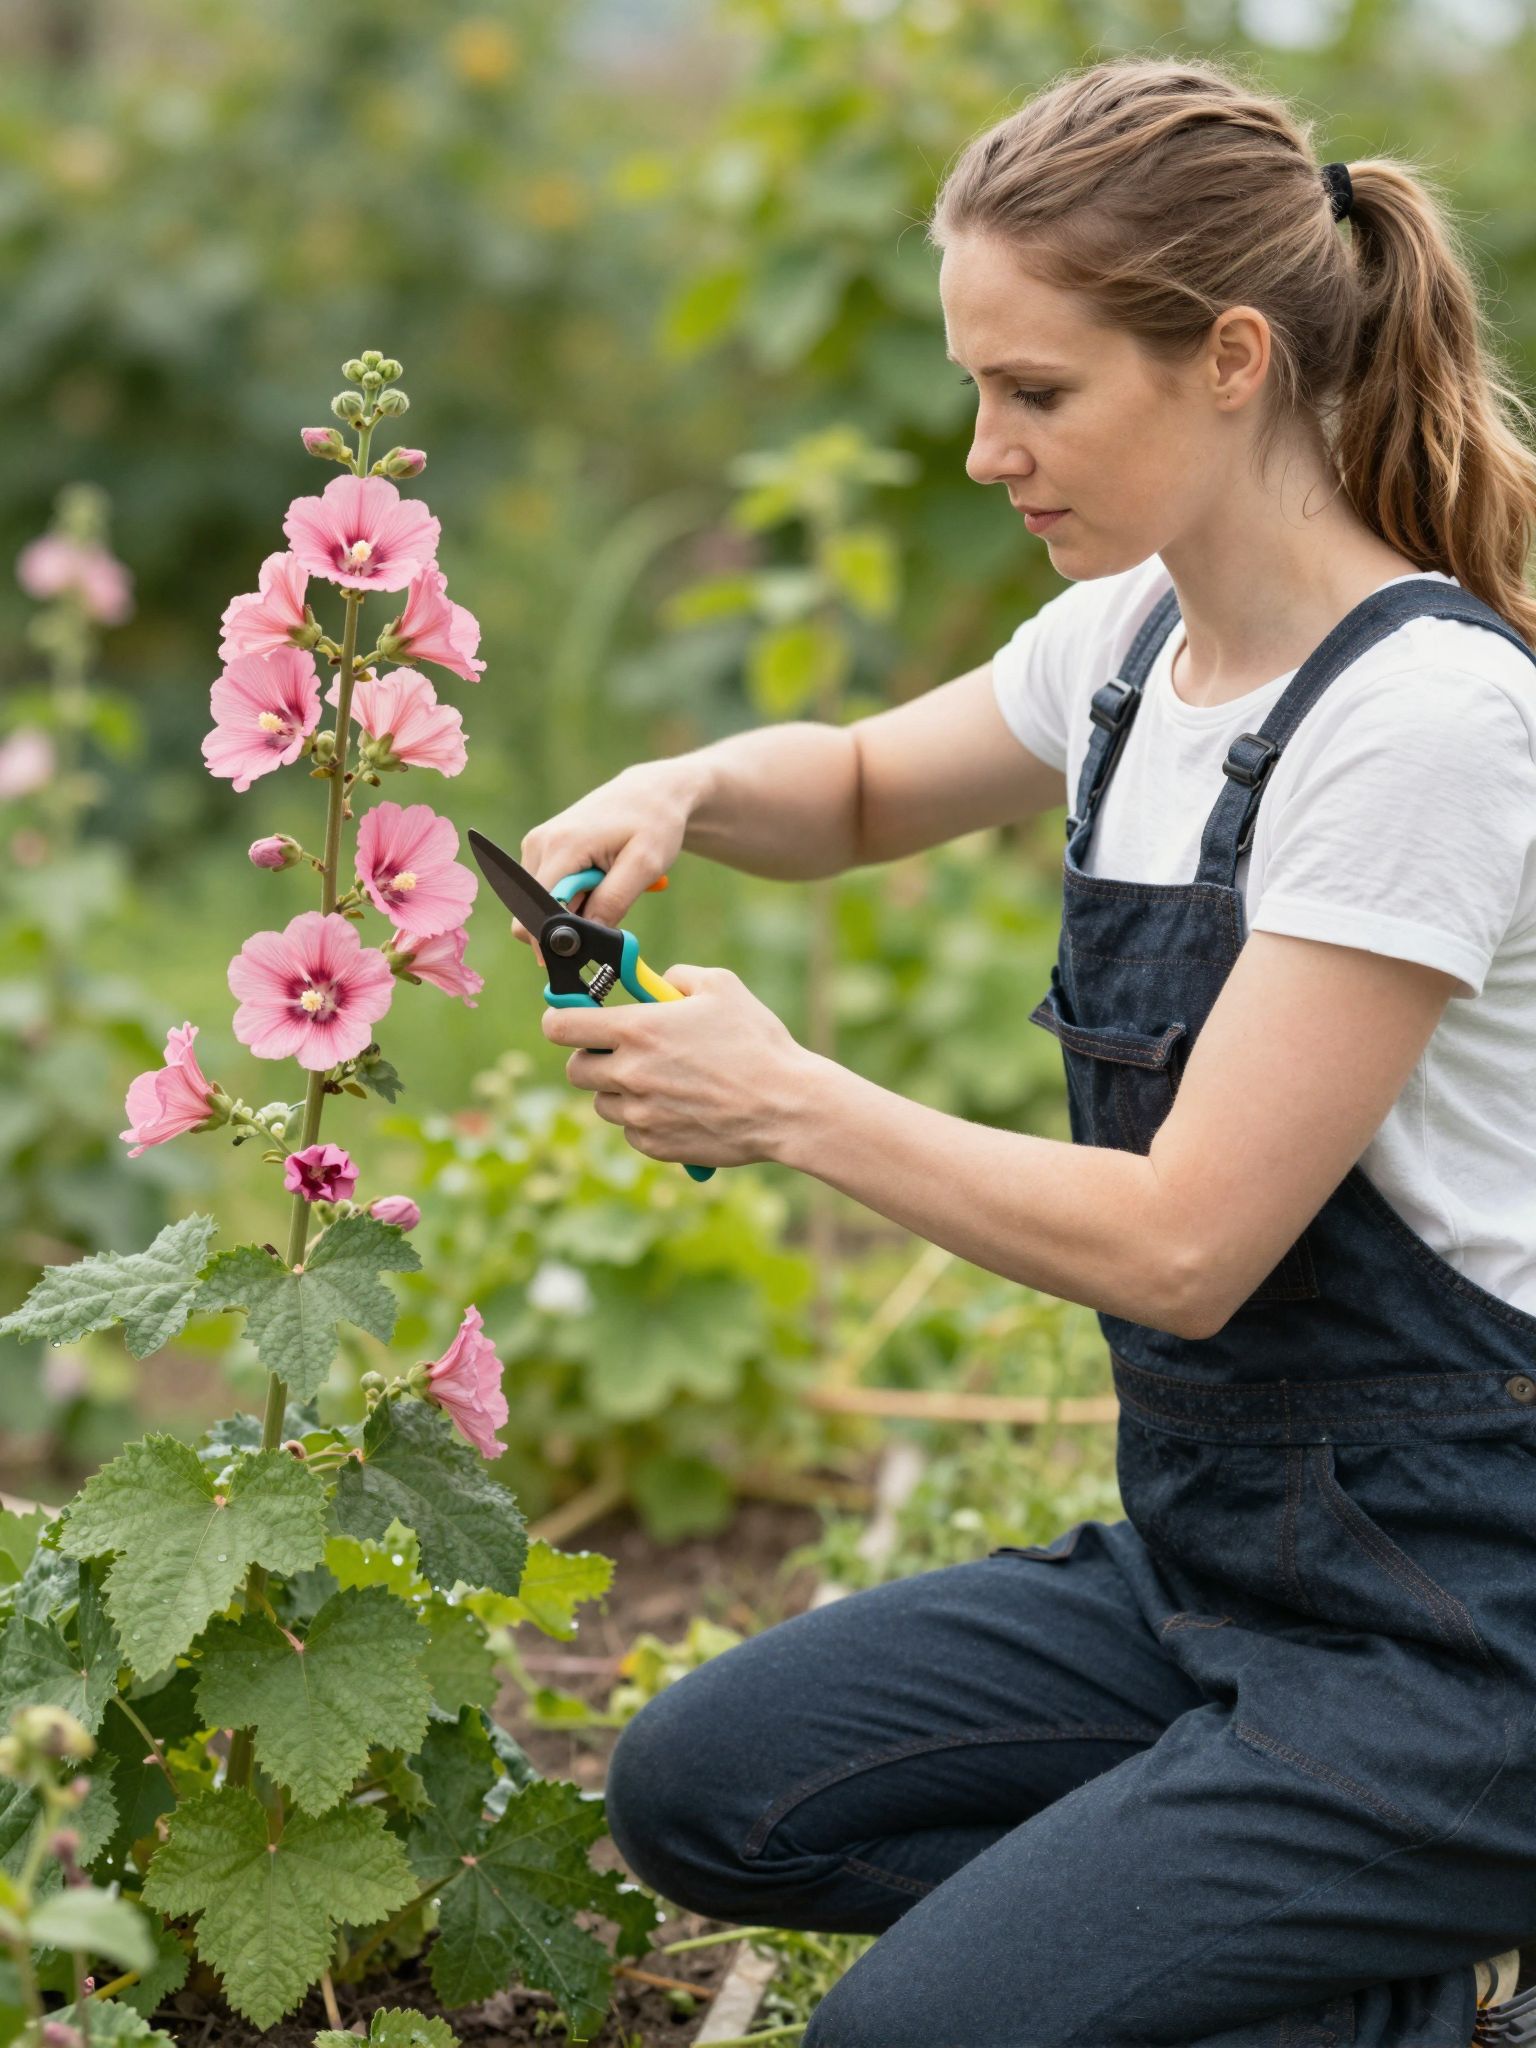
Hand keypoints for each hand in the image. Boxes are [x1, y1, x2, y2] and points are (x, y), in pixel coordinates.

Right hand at [511, 759, 700, 960]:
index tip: (585, 946)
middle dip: (568, 922)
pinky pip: (547, 891)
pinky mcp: (541, 850)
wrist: (650, 793)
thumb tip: (586, 937)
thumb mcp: (645, 865)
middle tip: (605, 904)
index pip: (533, 911)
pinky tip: (595, 878)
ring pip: (541, 905)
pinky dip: (572, 896)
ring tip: (604, 884)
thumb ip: (613, 901)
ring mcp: (536, 845)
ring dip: (573, 909)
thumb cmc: (653, 824)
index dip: (555, 938)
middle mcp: (538, 844)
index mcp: (561, 846)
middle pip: (533, 912)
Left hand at [540, 965, 811, 1168]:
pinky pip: (630, 1130)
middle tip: (623, 1052)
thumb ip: (677, 976)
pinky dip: (644, 1119)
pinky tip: (678, 1106)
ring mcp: (640, 1113)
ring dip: (620, 1091)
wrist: (786, 1105)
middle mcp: (629, 1073)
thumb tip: (657, 982)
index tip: (573, 1020)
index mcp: (637, 1029)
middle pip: (575, 1070)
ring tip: (660, 1081)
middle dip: (593, 1058)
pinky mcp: (654, 1145)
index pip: (560, 1026)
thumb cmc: (756, 1042)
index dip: (561, 1020)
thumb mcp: (721, 987)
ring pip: (602, 1103)